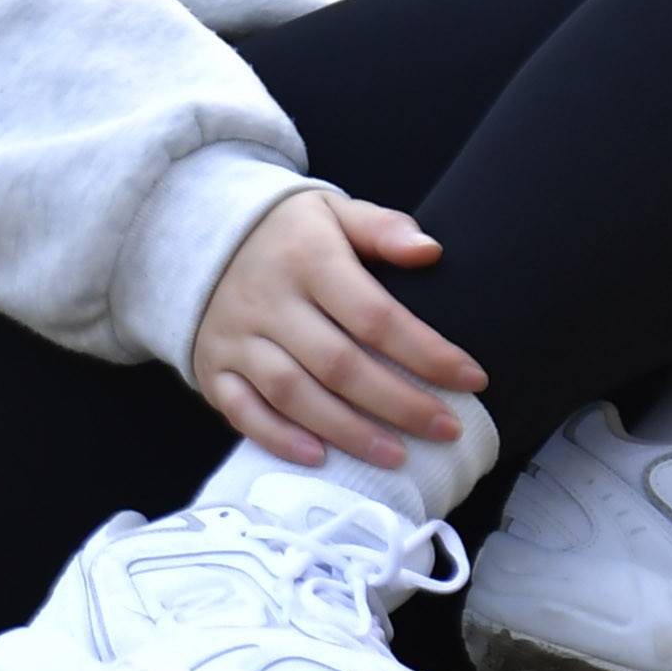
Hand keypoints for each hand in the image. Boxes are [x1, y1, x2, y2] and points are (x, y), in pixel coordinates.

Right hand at [189, 188, 484, 470]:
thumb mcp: (333, 212)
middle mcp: (269, 300)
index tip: (472, 378)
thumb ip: (382, 229)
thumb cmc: (289, 234)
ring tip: (398, 457)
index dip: (426, 352)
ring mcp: (237, 338)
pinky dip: (279, 439)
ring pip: (294, 394)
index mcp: (307, 256)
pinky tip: (320, 459)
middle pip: (339, 364)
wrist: (199, 235)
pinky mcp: (214, 368)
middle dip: (399, 403)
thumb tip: (430, 251)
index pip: (375, 314)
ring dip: (348, 431)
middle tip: (448, 429)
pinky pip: (243, 411)